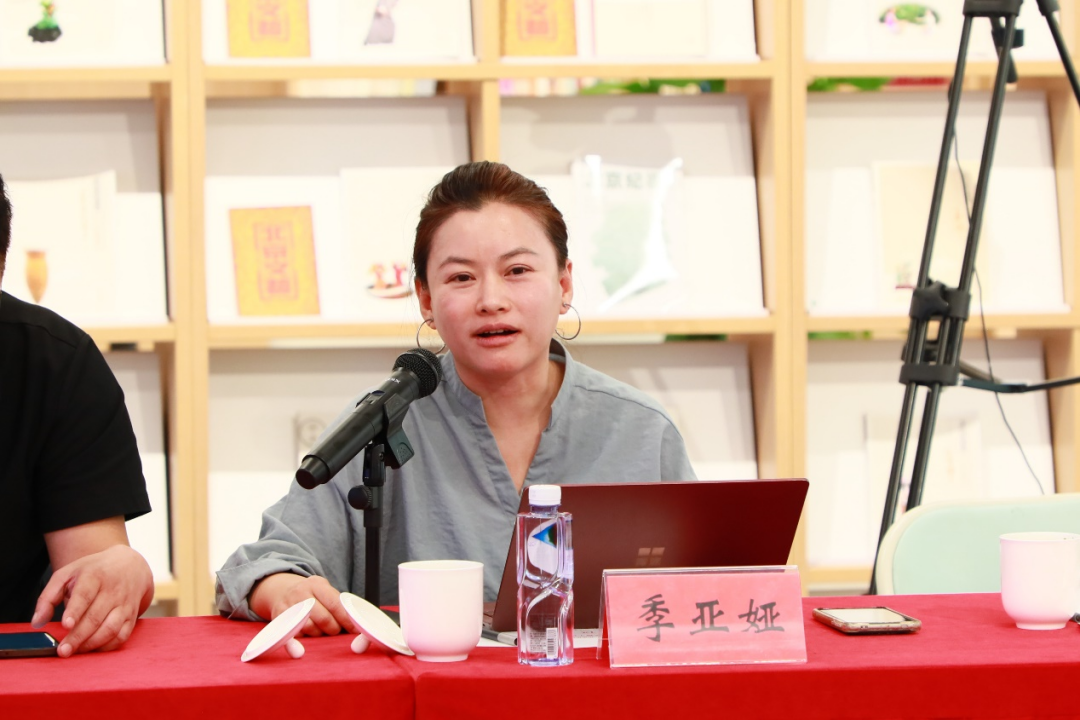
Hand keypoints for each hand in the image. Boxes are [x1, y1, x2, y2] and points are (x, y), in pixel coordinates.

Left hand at [32, 544, 153, 656]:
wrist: (130, 565)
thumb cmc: (94, 571)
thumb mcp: (68, 574)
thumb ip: (48, 597)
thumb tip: (38, 622)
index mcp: (95, 576)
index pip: (85, 594)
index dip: (76, 610)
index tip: (66, 625)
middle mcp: (113, 590)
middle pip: (96, 617)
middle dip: (78, 636)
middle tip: (63, 650)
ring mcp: (125, 604)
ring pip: (111, 628)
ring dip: (92, 644)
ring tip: (75, 651)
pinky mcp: (132, 616)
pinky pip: (122, 635)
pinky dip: (107, 646)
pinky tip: (93, 648)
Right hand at [250, 574, 357, 636]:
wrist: (282, 591)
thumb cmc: (311, 594)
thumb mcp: (324, 590)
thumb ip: (337, 603)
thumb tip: (354, 624)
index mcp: (316, 584)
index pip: (335, 604)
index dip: (346, 619)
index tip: (355, 630)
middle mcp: (301, 593)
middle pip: (323, 618)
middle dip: (334, 629)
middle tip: (337, 631)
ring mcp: (288, 606)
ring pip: (310, 628)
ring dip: (320, 634)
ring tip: (322, 632)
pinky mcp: (279, 619)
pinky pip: (292, 635)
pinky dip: (299, 644)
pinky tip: (303, 649)